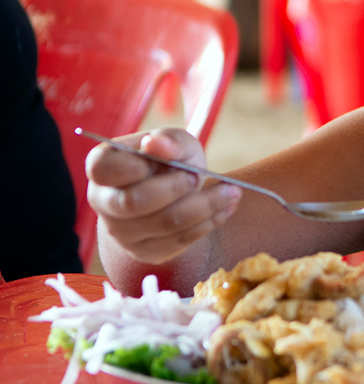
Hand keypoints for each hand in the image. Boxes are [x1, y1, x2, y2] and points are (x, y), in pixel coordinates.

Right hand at [86, 127, 240, 263]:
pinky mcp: (145, 252)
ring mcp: (121, 232)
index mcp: (101, 166)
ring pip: (163, 224)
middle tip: (198, 176)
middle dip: (176, 189)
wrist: (177, 190)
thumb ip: (168, 141)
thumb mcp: (175, 141)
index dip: (140, 166)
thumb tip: (154, 143)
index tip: (172, 162)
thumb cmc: (171, 159)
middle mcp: (103, 202)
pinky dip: (208, 223)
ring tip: (232, 192)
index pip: (106, 169)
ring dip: (205, 207)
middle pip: (134, 203)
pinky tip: (225, 208)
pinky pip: (178, 241)